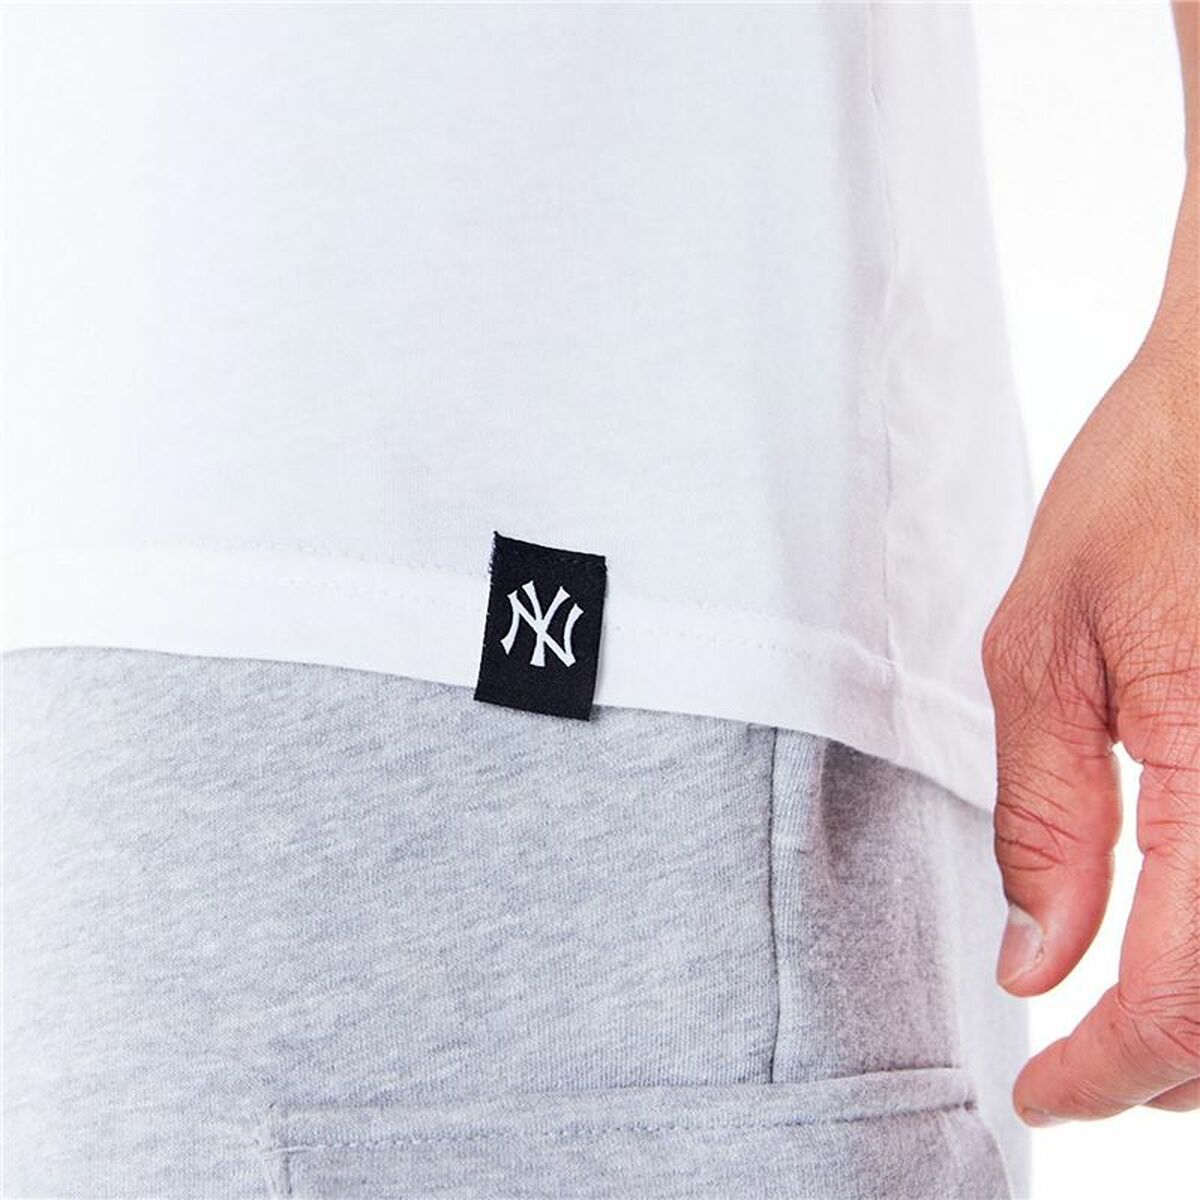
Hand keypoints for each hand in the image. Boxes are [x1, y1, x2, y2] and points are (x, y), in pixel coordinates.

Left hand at [981, 176, 1198, 1124]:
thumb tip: (1040, 962)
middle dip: (1166, 1065)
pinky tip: (1184, 931)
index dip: (1107, 1070)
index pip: (1181, 996)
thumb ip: (1047, 815)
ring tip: (1126, 1011)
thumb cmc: (1150, 487)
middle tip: (1078, 1058)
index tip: (1045, 1092)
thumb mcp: (1048, 644)